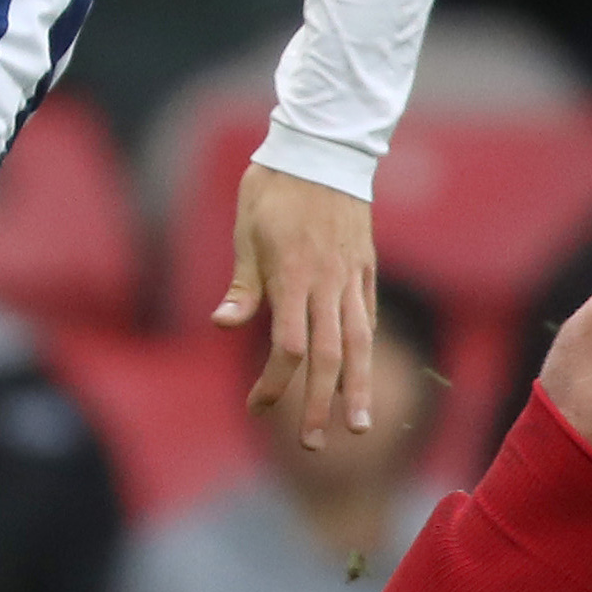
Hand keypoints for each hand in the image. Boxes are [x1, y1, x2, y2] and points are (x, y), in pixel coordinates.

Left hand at [217, 161, 377, 448]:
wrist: (322, 147)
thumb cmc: (274, 188)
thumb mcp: (246, 231)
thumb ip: (243, 286)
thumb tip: (223, 326)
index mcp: (292, 275)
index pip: (288, 346)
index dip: (274, 383)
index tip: (257, 407)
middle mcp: (327, 282)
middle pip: (327, 356)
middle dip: (318, 404)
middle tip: (312, 444)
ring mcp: (352, 276)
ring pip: (359, 342)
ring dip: (358, 388)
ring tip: (361, 427)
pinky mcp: (365, 268)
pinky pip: (368, 317)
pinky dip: (365, 350)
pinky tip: (361, 376)